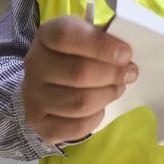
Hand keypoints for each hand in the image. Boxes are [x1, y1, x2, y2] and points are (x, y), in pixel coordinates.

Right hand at [22, 15, 137, 143]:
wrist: (46, 81)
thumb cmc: (75, 53)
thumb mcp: (86, 35)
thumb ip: (104, 39)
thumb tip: (126, 55)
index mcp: (47, 35)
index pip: (67, 36)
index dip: (101, 46)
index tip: (126, 54)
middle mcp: (35, 64)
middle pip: (78, 72)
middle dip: (113, 75)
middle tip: (129, 74)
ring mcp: (33, 96)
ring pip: (80, 102)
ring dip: (107, 96)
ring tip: (117, 88)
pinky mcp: (39, 123)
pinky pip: (75, 127)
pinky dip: (95, 118)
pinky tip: (99, 107)